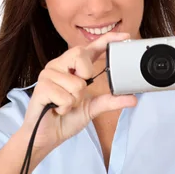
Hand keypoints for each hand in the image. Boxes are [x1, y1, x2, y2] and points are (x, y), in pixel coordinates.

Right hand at [20, 32, 136, 151]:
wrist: (47, 136)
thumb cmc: (66, 118)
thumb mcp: (92, 108)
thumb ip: (111, 101)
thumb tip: (133, 99)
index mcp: (72, 66)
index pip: (90, 47)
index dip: (107, 40)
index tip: (125, 36)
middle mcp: (59, 65)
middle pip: (80, 54)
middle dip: (85, 75)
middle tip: (77, 92)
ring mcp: (48, 74)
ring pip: (76, 82)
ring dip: (74, 101)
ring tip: (64, 105)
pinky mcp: (41, 87)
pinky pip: (65, 96)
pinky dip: (65, 108)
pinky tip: (57, 109)